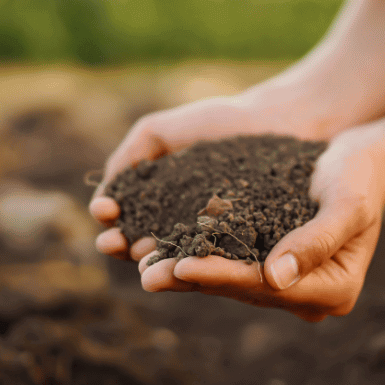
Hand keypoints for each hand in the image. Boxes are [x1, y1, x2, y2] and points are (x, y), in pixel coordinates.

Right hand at [89, 91, 324, 260]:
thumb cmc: (222, 122)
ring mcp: (216, 242)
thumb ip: (130, 155)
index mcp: (161, 204)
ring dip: (155, 262)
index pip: (127, 221)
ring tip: (141, 259)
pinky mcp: (248, 249)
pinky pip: (220, 260)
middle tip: (114, 243)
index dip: (112, 221)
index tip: (105, 213)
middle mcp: (185, 228)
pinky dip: (199, 264)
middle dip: (124, 246)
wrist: (281, 120)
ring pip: (178, 259)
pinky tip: (183, 261)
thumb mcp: (161, 131)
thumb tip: (104, 197)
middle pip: (145, 246)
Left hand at [138, 126, 384, 321]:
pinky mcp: (271, 264)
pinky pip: (229, 264)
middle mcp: (310, 297)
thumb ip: (316, 240)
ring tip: (142, 265)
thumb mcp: (346, 203)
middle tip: (145, 275)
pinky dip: (196, 255)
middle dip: (192, 280)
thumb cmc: (360, 175)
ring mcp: (290, 285)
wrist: (363, 161)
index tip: (181, 266)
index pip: (266, 287)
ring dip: (185, 273)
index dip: (221, 276)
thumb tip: (275, 278)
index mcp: (335, 290)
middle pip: (242, 290)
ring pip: (229, 281)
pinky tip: (159, 248)